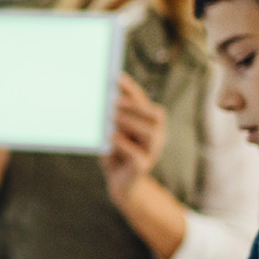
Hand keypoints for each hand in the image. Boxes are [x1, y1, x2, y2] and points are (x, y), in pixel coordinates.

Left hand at [101, 75, 166, 210]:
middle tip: (115, 101)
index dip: (131, 88)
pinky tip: (110, 138)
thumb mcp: (113, 130)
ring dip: (131, 122)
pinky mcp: (142, 167)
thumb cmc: (115, 150)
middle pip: (155, 115)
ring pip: (151, 133)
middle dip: (135, 106)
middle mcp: (156, 135)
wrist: (120, 182)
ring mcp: (152, 151)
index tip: (116, 77)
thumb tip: (102, 101)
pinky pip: (136, 154)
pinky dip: (123, 144)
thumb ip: (112, 117)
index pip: (143, 101)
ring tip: (112, 118)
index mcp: (149, 122)